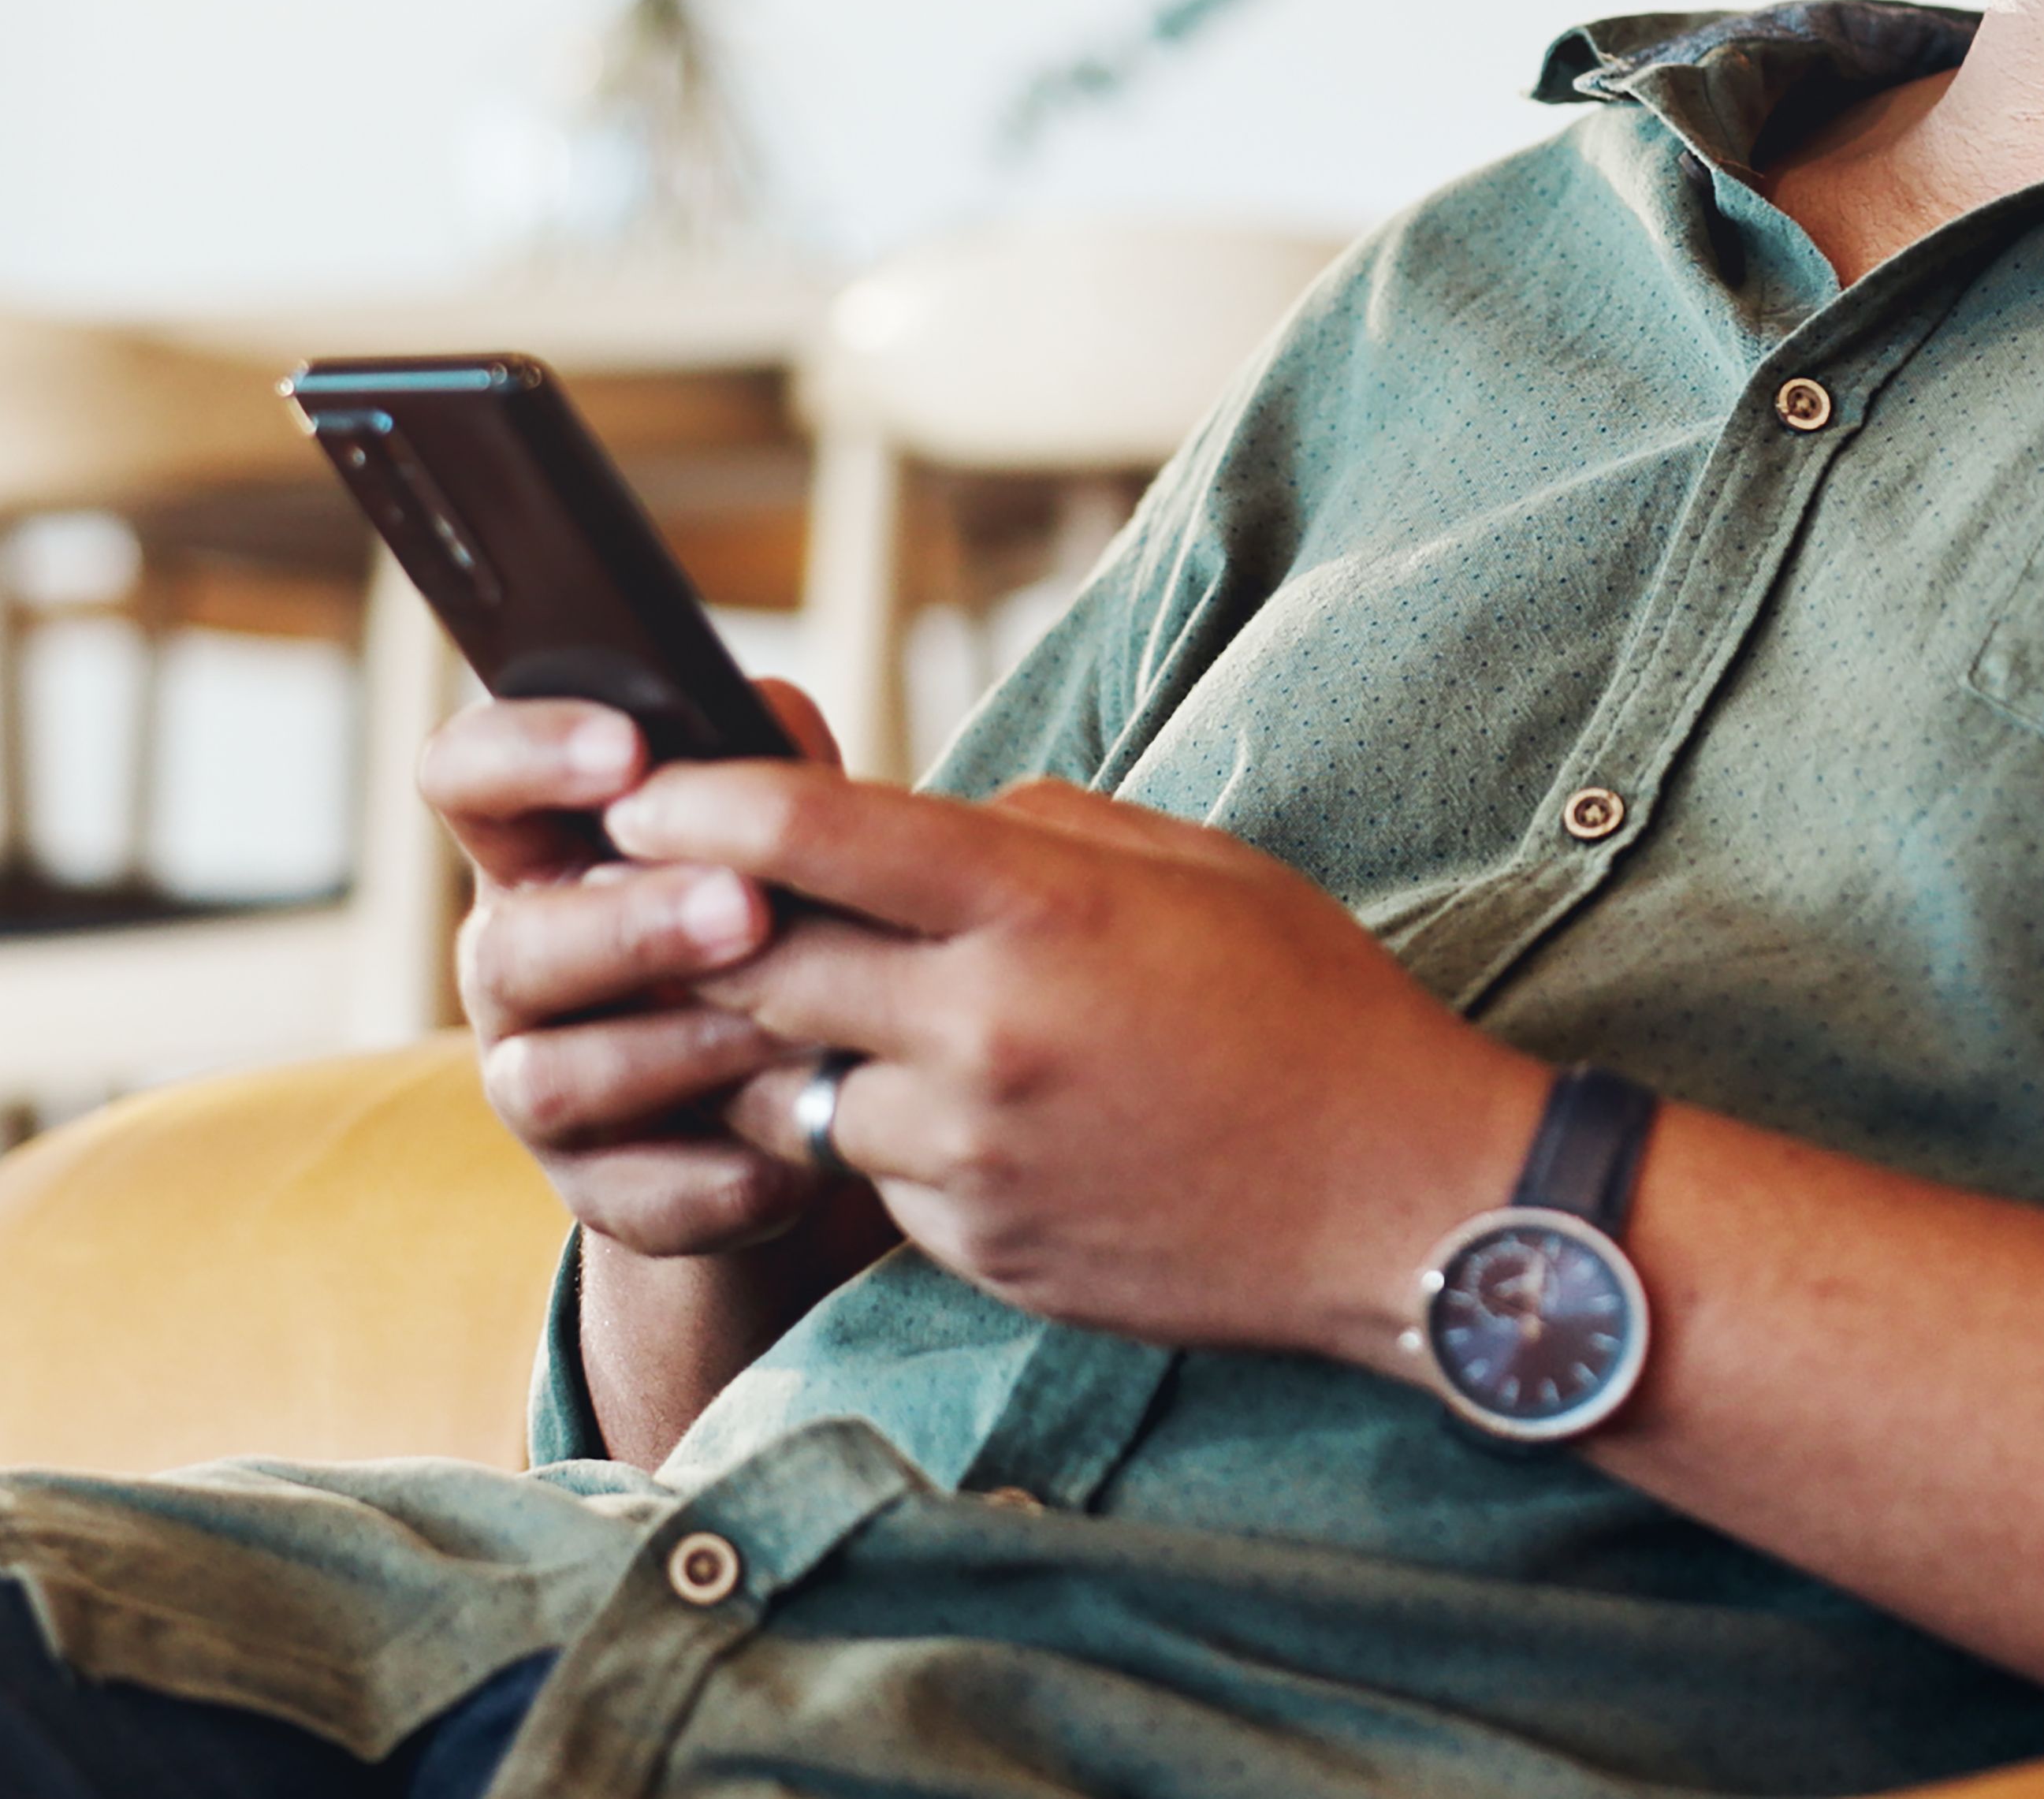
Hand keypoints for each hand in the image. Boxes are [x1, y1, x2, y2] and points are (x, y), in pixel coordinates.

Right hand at [425, 678, 862, 1259]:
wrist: (805, 1082)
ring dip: (674, 1051)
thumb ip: (761, 758)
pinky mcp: (601, 1191)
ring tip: (792, 1029)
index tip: (628, 749)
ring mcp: (540, 1087)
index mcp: (536, 850)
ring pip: (554, 1081)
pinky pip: (636, 1197)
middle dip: (631, 926)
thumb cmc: (780, 906)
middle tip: (746, 905)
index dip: (523, 755)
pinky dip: (718, 1178)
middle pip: (514, 946)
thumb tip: (763, 717)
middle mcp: (512, 967)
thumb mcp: (772, 825)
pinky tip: (800, 1155)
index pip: (465, 777)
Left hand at [612, 763, 1544, 1362]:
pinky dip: (889, 1133)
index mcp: (1041, 910)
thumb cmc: (1312, 1011)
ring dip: (807, 1044)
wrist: (1402, 1205)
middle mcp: (985, 1032)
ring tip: (861, 1010)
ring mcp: (975, 1156)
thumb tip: (925, 819)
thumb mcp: (1195, 867)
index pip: (813, 835)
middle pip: (762, 968)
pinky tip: (968, 1110)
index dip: (704, 804)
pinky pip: (879, 1176)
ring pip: (805, 1085)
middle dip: (716, 932)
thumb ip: (1041, 827)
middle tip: (688, 903)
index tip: (641, 795)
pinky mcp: (978, 1249)